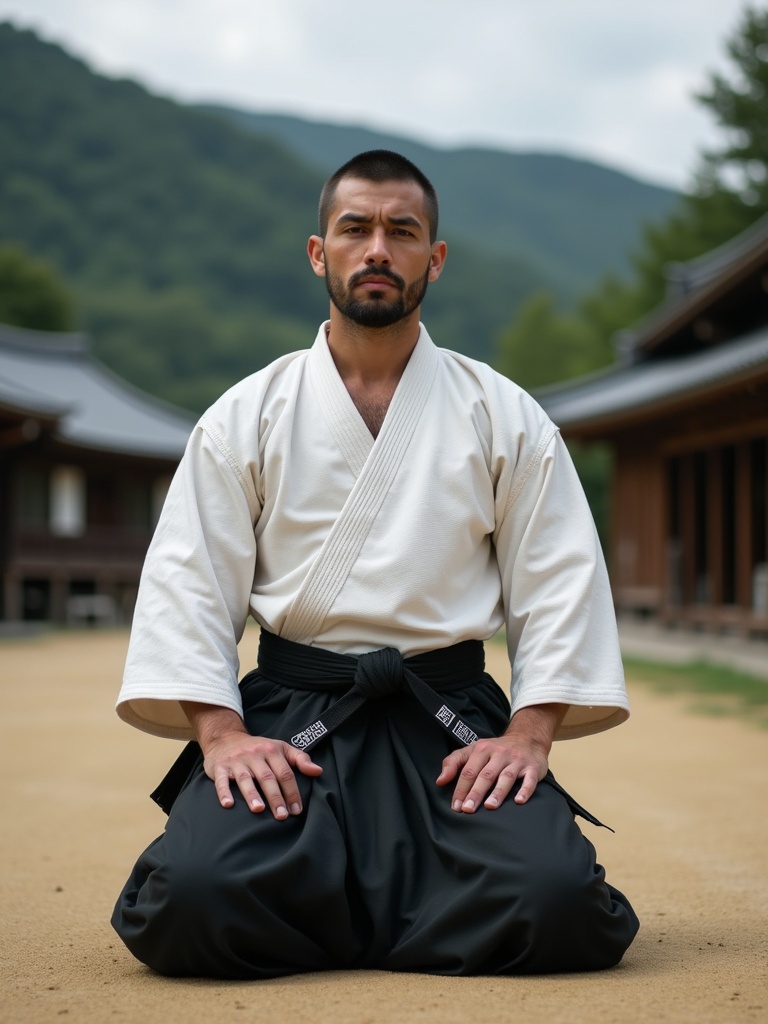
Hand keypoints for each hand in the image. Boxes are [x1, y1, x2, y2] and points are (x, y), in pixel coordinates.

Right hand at [181, 702, 322, 817]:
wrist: (226, 737)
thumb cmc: (259, 748)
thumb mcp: (281, 748)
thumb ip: (300, 759)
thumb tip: (319, 771)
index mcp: (271, 750)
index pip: (285, 772)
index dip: (292, 791)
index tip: (296, 810)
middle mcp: (254, 754)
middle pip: (267, 777)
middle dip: (275, 797)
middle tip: (282, 816)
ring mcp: (236, 760)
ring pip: (245, 778)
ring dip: (252, 794)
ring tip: (258, 810)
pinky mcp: (220, 767)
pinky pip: (221, 780)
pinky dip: (224, 792)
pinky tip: (228, 805)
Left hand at [435, 703, 565, 812]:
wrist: (527, 738)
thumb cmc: (495, 749)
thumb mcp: (473, 750)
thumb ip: (454, 762)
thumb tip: (439, 781)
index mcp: (482, 749)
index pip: (468, 770)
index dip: (461, 789)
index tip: (456, 806)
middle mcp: (499, 754)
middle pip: (485, 775)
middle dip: (475, 793)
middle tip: (468, 810)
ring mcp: (517, 760)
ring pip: (506, 776)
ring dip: (498, 792)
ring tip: (489, 806)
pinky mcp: (533, 768)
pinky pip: (529, 780)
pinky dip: (525, 790)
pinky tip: (519, 802)